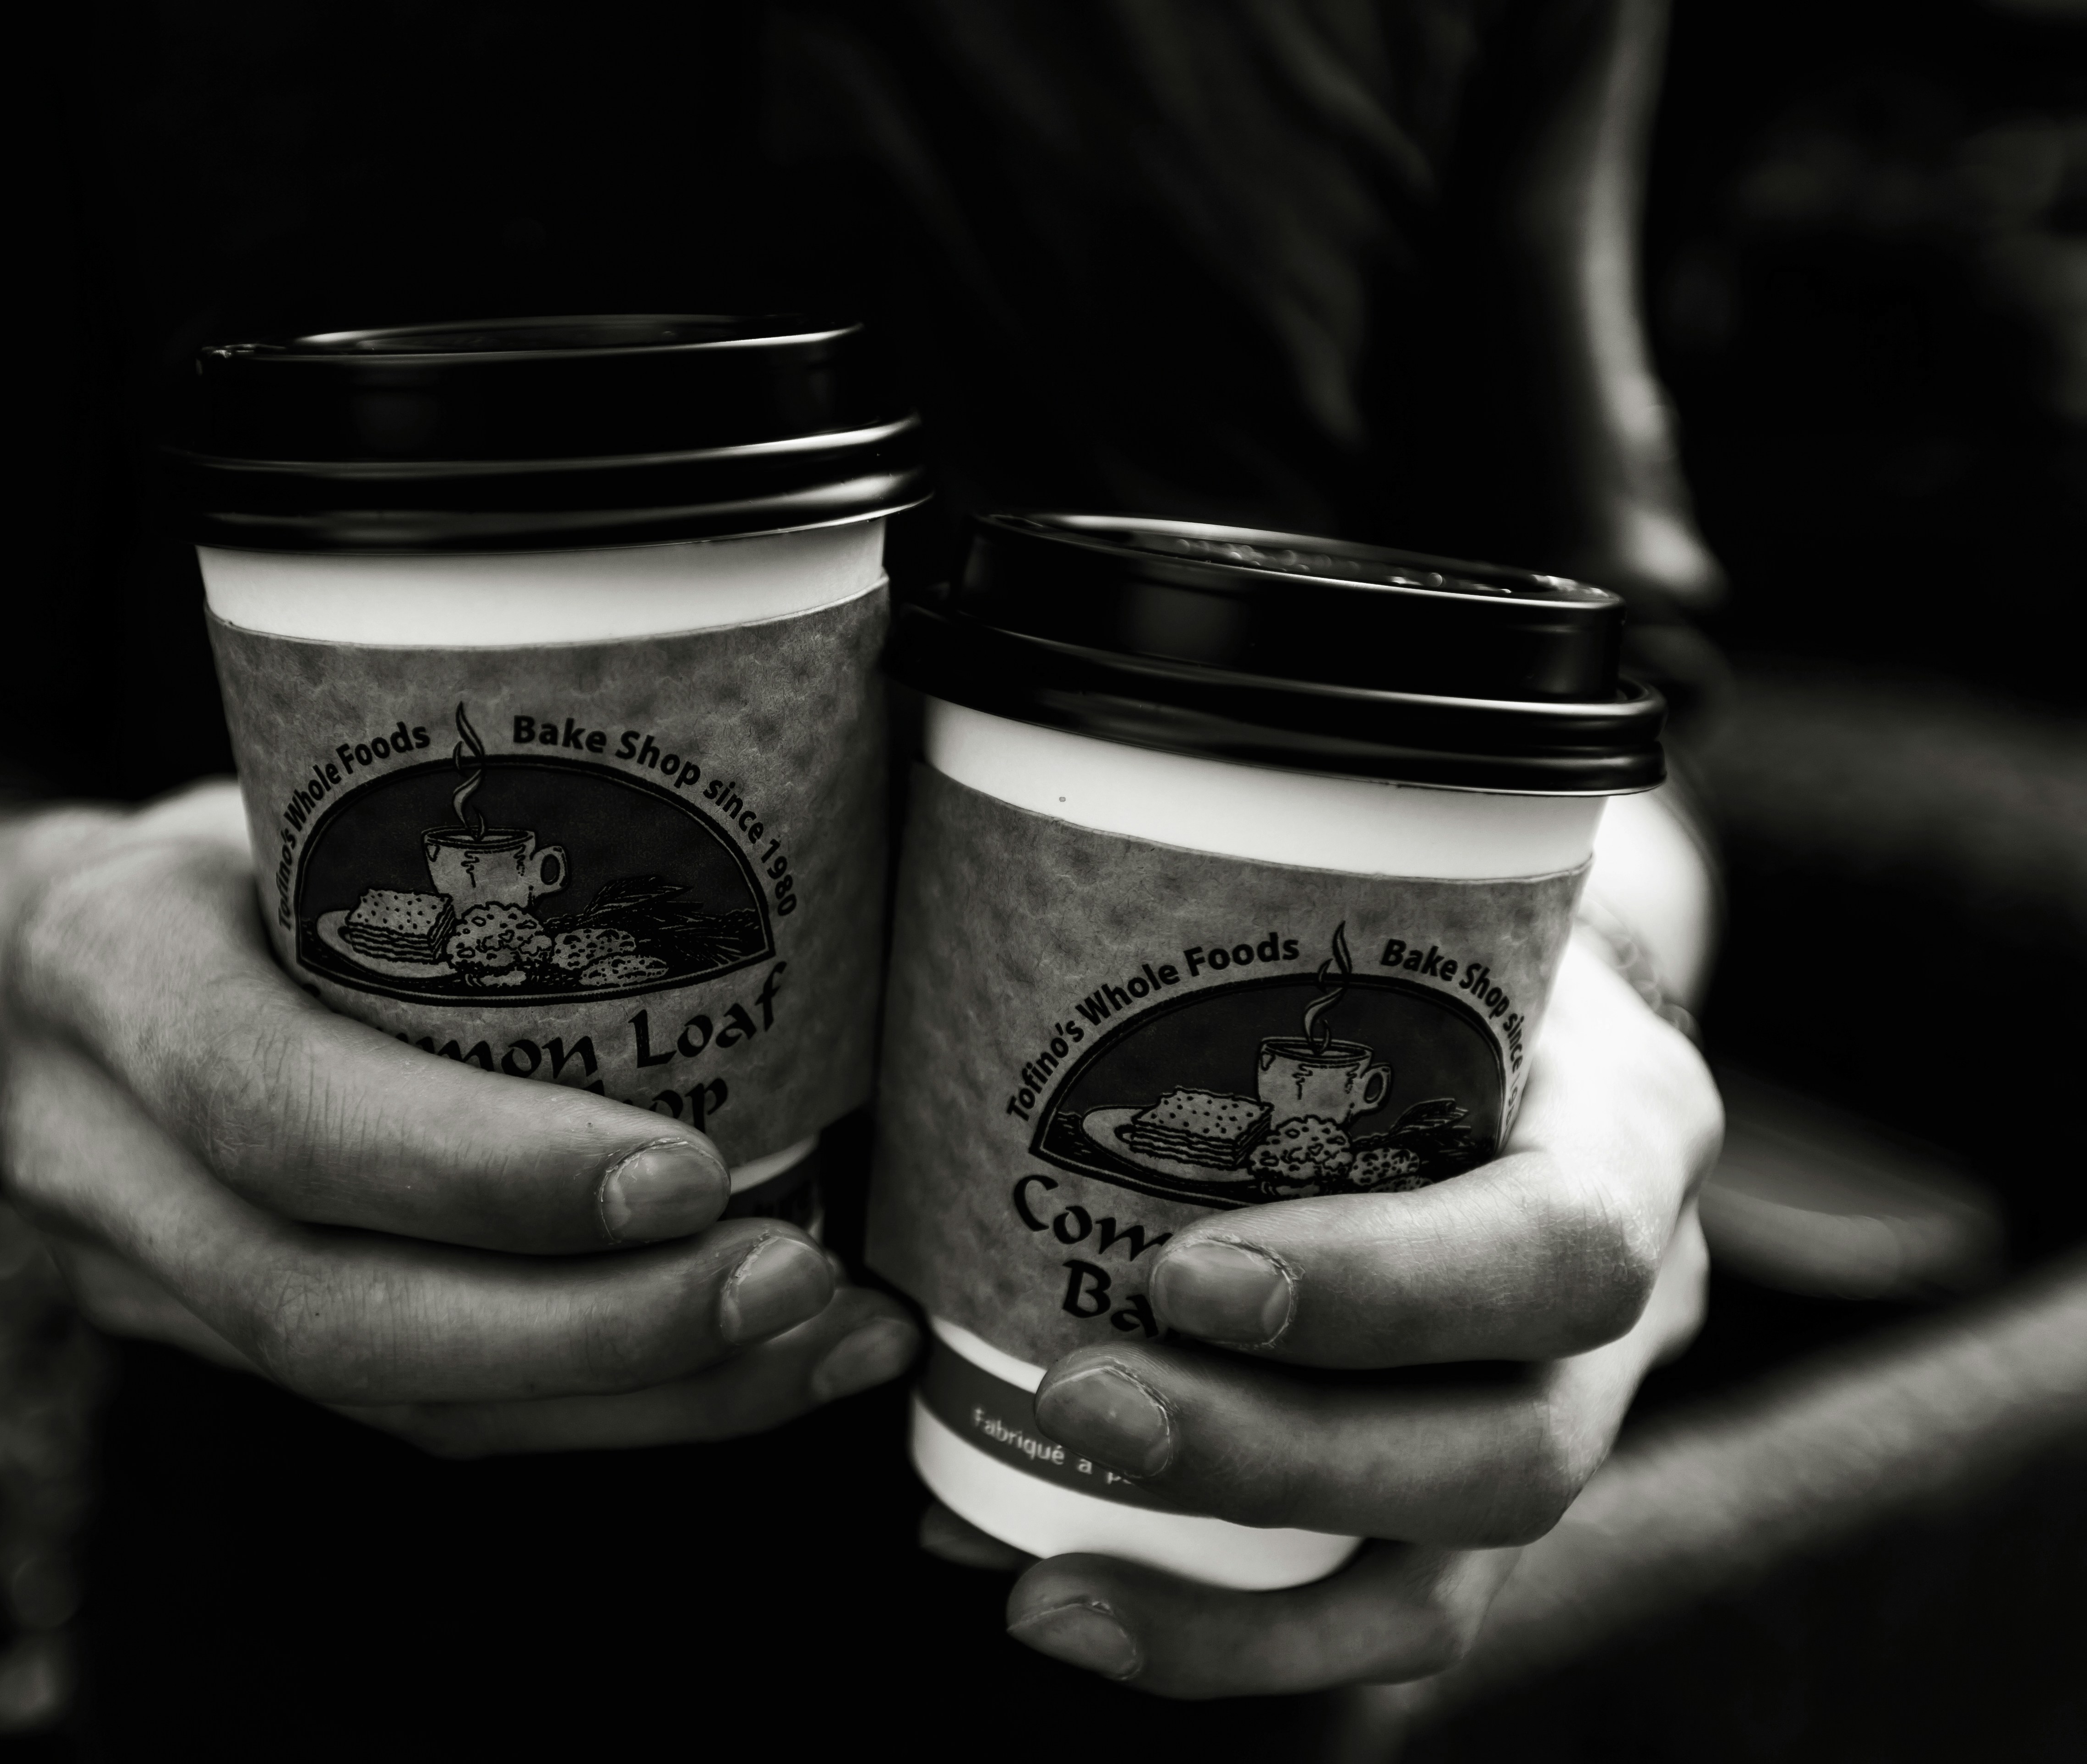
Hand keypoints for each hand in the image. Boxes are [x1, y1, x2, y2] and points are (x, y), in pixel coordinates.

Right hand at [0, 779, 920, 1453]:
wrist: (19, 967)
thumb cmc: (204, 846)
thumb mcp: (269, 786)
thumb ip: (422, 825)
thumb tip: (741, 784)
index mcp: (108, 972)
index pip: (277, 1107)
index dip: (478, 1170)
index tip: (684, 1172)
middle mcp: (104, 1160)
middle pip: (334, 1312)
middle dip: (590, 1329)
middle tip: (793, 1283)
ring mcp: (150, 1285)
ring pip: (395, 1400)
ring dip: (633, 1395)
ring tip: (818, 1343)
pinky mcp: (231, 1348)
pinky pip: (421, 1412)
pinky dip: (602, 1404)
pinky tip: (748, 1371)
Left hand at [930, 940, 1718, 1695]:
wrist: (1525, 998)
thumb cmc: (1417, 933)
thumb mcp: (1396, 899)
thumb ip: (1249, 914)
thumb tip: (979, 912)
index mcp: (1628, 1129)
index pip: (1559, 1247)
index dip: (1383, 1290)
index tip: (1181, 1276)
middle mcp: (1634, 1304)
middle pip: (1511, 1451)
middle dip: (1277, 1456)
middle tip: (1076, 1399)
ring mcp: (1568, 1421)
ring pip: (1446, 1574)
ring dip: (1235, 1605)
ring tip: (1045, 1590)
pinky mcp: (1480, 1499)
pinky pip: (1382, 1610)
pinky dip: (1224, 1633)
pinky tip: (1063, 1601)